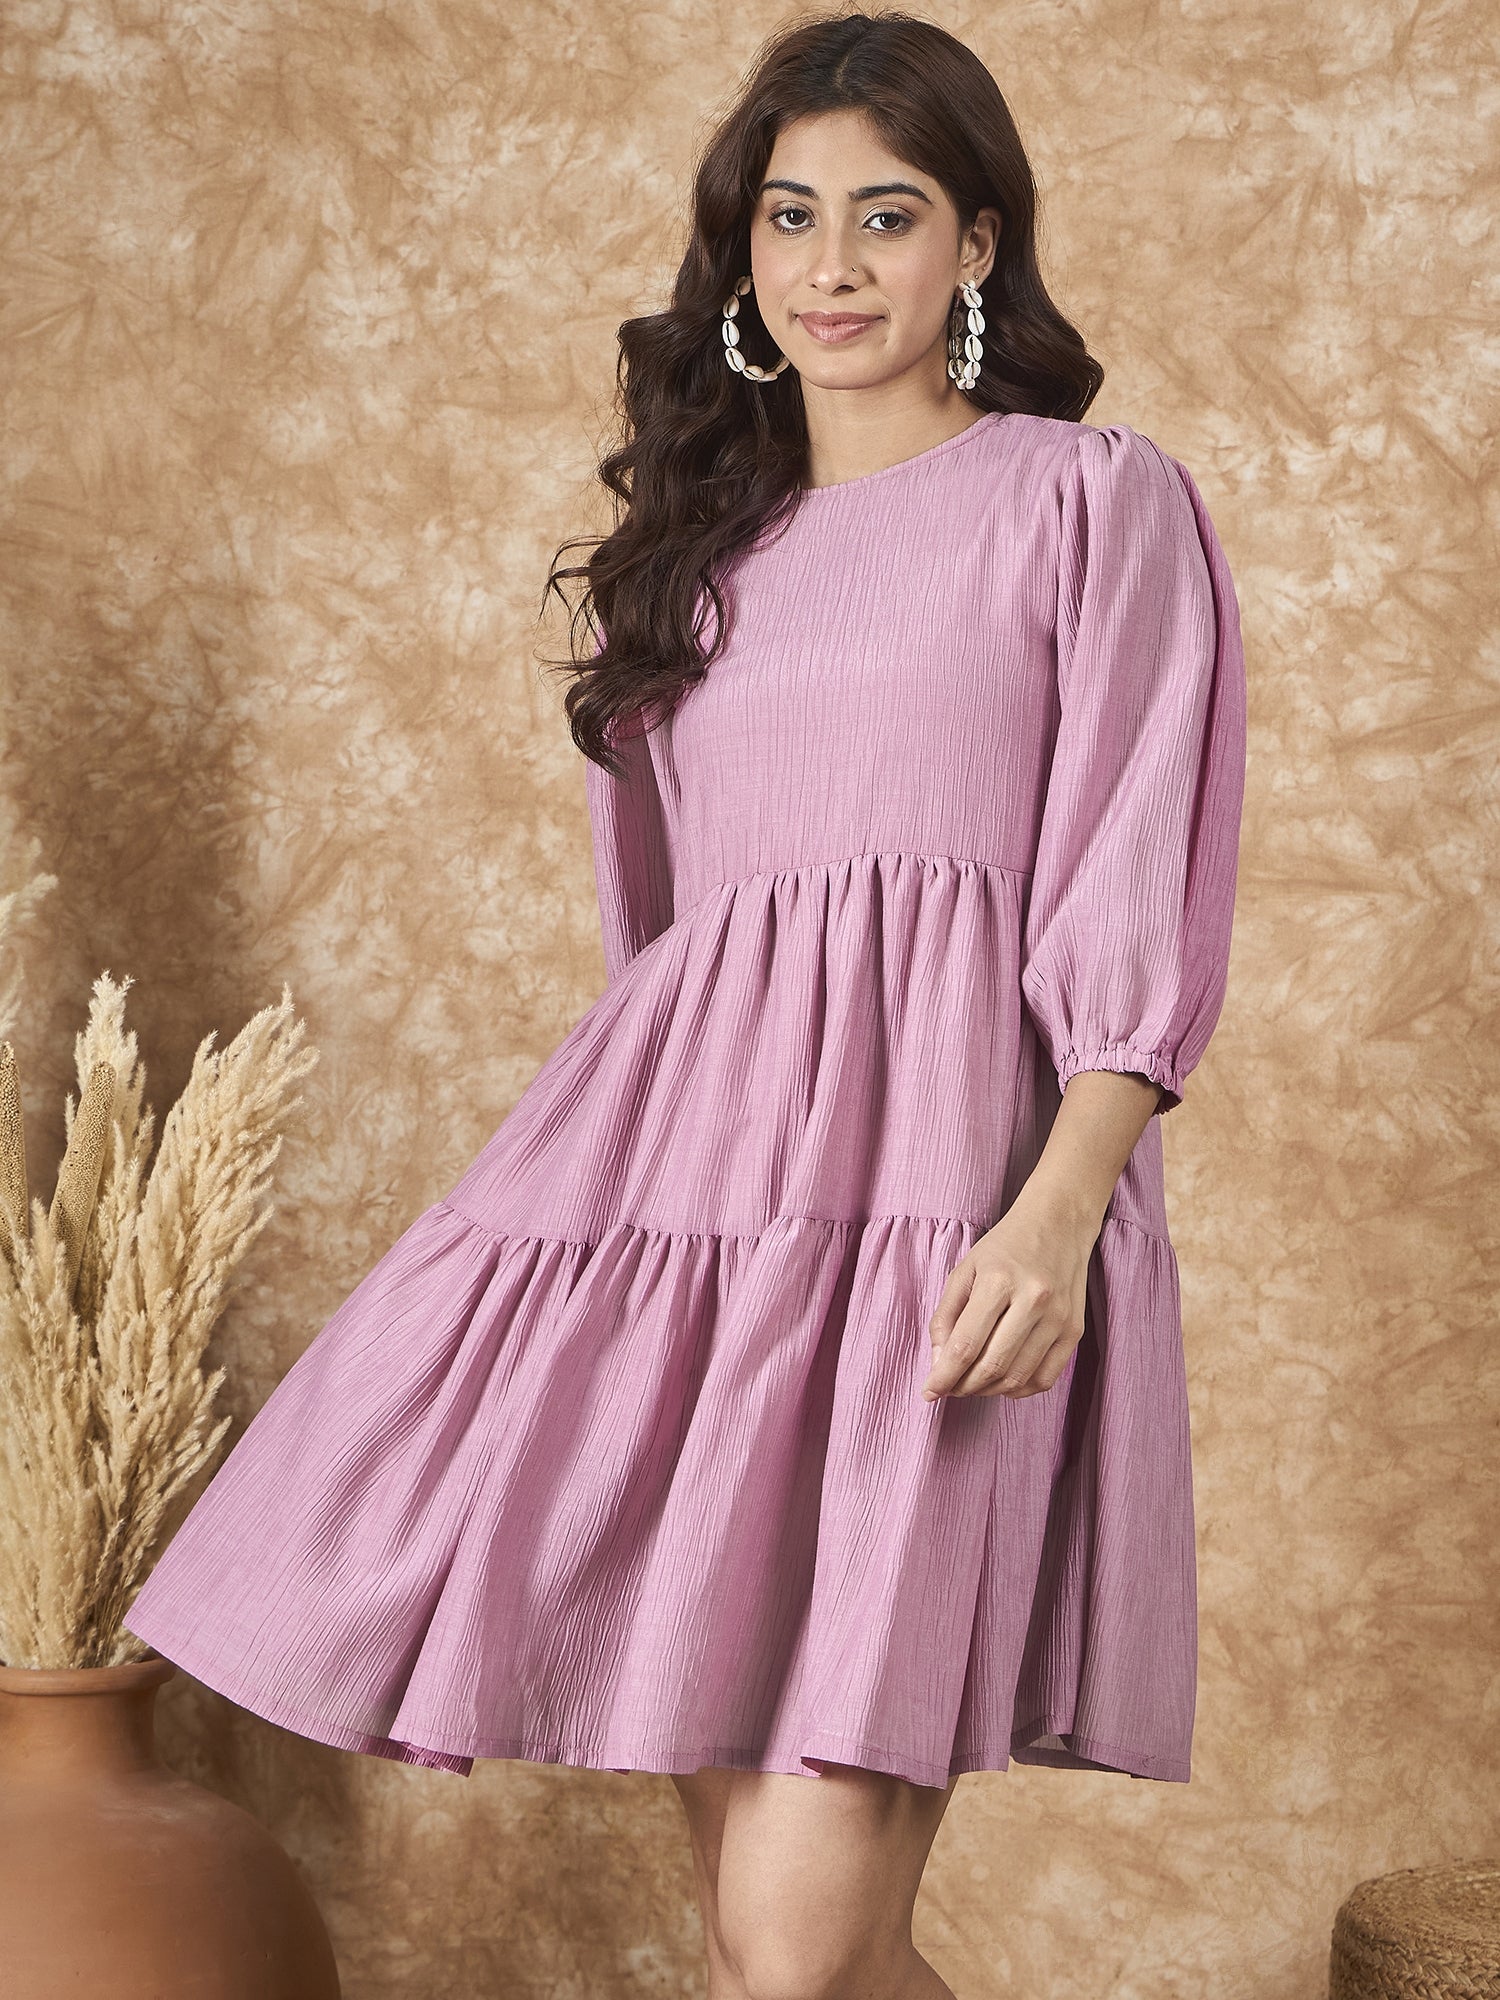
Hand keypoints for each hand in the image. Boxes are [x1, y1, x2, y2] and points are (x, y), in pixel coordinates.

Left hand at [921, 1192, 1096, 1400]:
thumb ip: (946, 1316)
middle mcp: (1032, 1300)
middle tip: (950, 1387)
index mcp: (998, 1281)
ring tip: (973, 1383)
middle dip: (964, 1386)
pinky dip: (1020, 1390)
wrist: (1058, 1223)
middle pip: (992, 1366)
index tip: (929, 1392)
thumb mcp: (965, 1270)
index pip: (965, 1345)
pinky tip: (1004, 1381)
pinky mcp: (1075, 1330)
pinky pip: (1045, 1378)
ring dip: (989, 1390)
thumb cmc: (1005, 1246)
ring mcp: (1058, 1317)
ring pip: (1018, 1377)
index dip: (943, 1376)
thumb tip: (939, 1362)